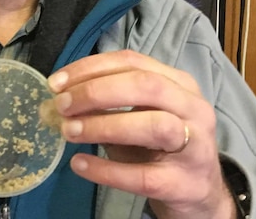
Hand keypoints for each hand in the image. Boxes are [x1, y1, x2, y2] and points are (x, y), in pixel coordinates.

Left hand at [47, 50, 234, 218]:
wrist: (199, 193)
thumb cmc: (162, 146)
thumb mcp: (139, 115)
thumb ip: (107, 103)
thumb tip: (60, 98)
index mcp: (179, 83)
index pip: (132, 62)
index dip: (91, 68)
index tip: (56, 83)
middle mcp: (193, 109)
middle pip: (146, 86)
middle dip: (96, 92)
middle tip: (62, 106)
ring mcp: (195, 147)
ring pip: (154, 126)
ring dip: (104, 125)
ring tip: (69, 132)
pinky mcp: (185, 185)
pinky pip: (143, 176)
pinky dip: (106, 170)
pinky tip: (79, 164)